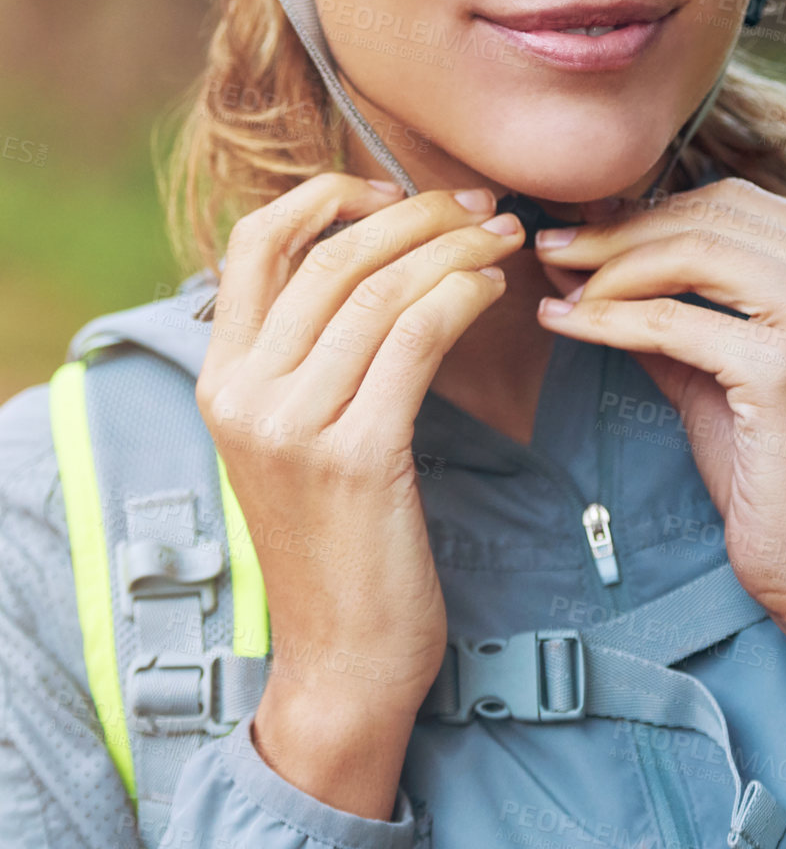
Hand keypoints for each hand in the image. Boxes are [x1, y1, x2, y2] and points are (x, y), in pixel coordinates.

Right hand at [195, 172, 526, 813]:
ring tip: (503, 239)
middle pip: (333, 254)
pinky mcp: (356, 456)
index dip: (327, 196)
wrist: (342, 659)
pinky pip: (417, 339)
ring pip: (382, 289)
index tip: (393, 189)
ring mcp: (294, 425)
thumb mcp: (293, 437)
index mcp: (219, 377)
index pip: (254, 240)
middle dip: (418, 213)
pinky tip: (492, 289)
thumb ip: (306, 354)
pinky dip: (462, 295)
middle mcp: (243, 393)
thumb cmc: (337, 540)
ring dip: (455, 248)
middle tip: (480, 207)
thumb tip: (368, 257)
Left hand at [535, 177, 785, 650]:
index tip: (585, 227)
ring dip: (609, 267)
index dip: (651, 209)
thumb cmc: (779, 468)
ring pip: (691, 254)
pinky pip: (672, 322)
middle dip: (620, 230)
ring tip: (559, 282)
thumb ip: (670, 301)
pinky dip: (608, 319)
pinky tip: (565, 322)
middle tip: (554, 246)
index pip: (737, 204)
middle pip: (713, 218)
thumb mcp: (723, 363)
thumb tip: (582, 250)